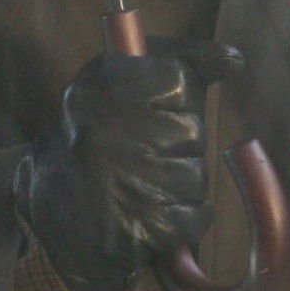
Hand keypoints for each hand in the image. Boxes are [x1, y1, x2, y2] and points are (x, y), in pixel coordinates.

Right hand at [19, 38, 243, 290]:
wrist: (53, 204)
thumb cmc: (102, 130)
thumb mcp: (126, 77)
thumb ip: (185, 62)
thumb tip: (236, 60)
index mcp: (103, 85)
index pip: (180, 82)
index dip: (173, 100)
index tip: (147, 109)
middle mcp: (107, 131)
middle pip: (191, 132)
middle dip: (176, 145)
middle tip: (136, 153)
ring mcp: (123, 183)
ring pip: (195, 176)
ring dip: (177, 183)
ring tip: (137, 183)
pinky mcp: (138, 230)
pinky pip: (195, 215)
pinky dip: (182, 218)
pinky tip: (148, 211)